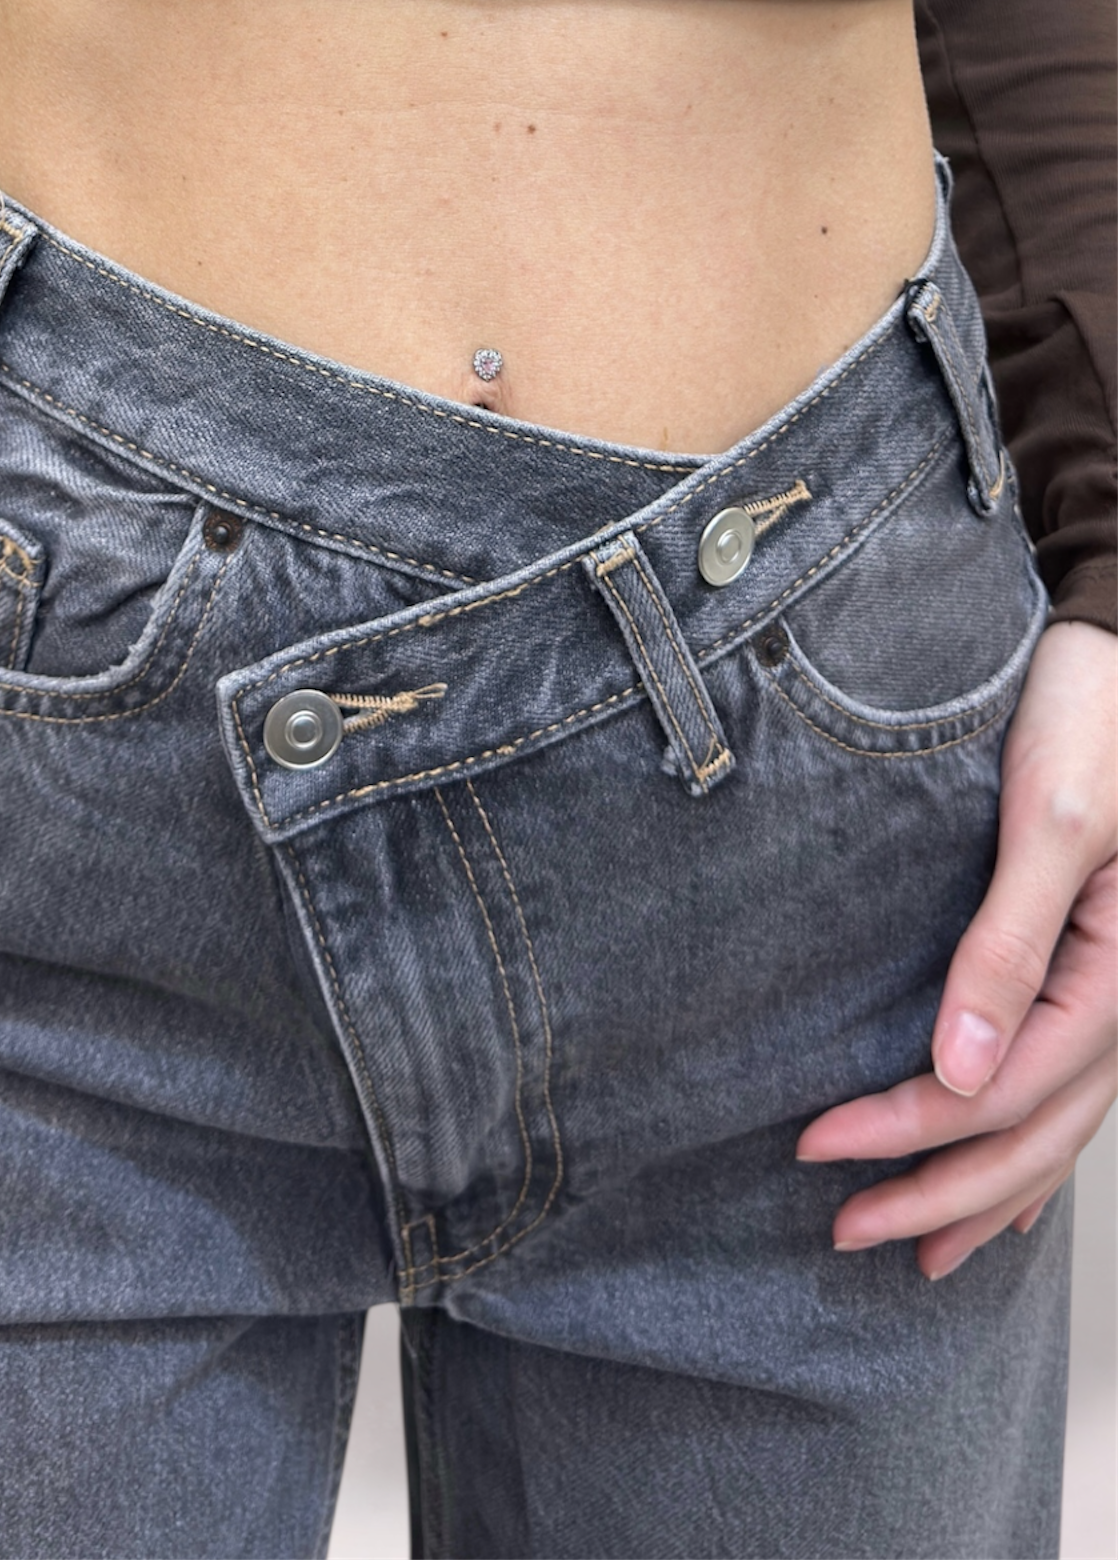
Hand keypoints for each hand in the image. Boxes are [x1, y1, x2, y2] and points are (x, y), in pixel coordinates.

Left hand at [798, 617, 1117, 1276]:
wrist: (1117, 650)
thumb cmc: (1090, 714)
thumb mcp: (1052, 817)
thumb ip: (1007, 940)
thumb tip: (956, 1068)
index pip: (1004, 1089)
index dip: (910, 1132)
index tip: (814, 1144)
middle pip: (1030, 1133)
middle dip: (938, 1193)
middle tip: (841, 1231)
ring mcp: (1110, 988)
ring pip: (1053, 1128)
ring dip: (980, 1195)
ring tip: (912, 1250)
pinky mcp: (1089, 967)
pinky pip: (1065, 1088)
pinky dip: (1025, 1151)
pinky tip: (995, 1193)